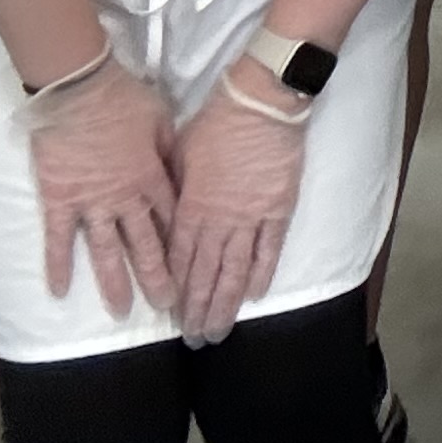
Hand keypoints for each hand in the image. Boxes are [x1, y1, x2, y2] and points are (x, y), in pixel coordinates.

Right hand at [26, 57, 178, 316]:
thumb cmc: (123, 97)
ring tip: (122, 312)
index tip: (192, 272)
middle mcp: (125, 199)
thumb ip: (170, 150)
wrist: (80, 87)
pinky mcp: (59, 200)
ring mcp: (90, 203)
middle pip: (145, 246)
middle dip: (157, 279)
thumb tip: (181, 168)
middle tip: (168, 308)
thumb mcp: (162, 119)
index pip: (172, 222)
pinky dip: (57, 266)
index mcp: (152, 178)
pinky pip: (57, 240)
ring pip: (105, 252)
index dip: (182, 248)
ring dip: (115, 284)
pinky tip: (58, 293)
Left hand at [165, 68, 310, 342]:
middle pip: (207, 274)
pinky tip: (254, 296)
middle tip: (194, 339)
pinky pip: (269, 249)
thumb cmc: (215, 122)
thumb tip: (162, 215)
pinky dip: (261, 274)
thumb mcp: (178, 154)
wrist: (260, 103)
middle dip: (198, 310)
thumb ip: (172, 191)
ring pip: (236, 271)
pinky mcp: (279, 209)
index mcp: (192, 206)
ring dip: (226, 304)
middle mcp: (220, 220)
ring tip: (219, 331)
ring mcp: (252, 217)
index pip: (180, 260)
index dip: (176, 290)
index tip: (171, 315)